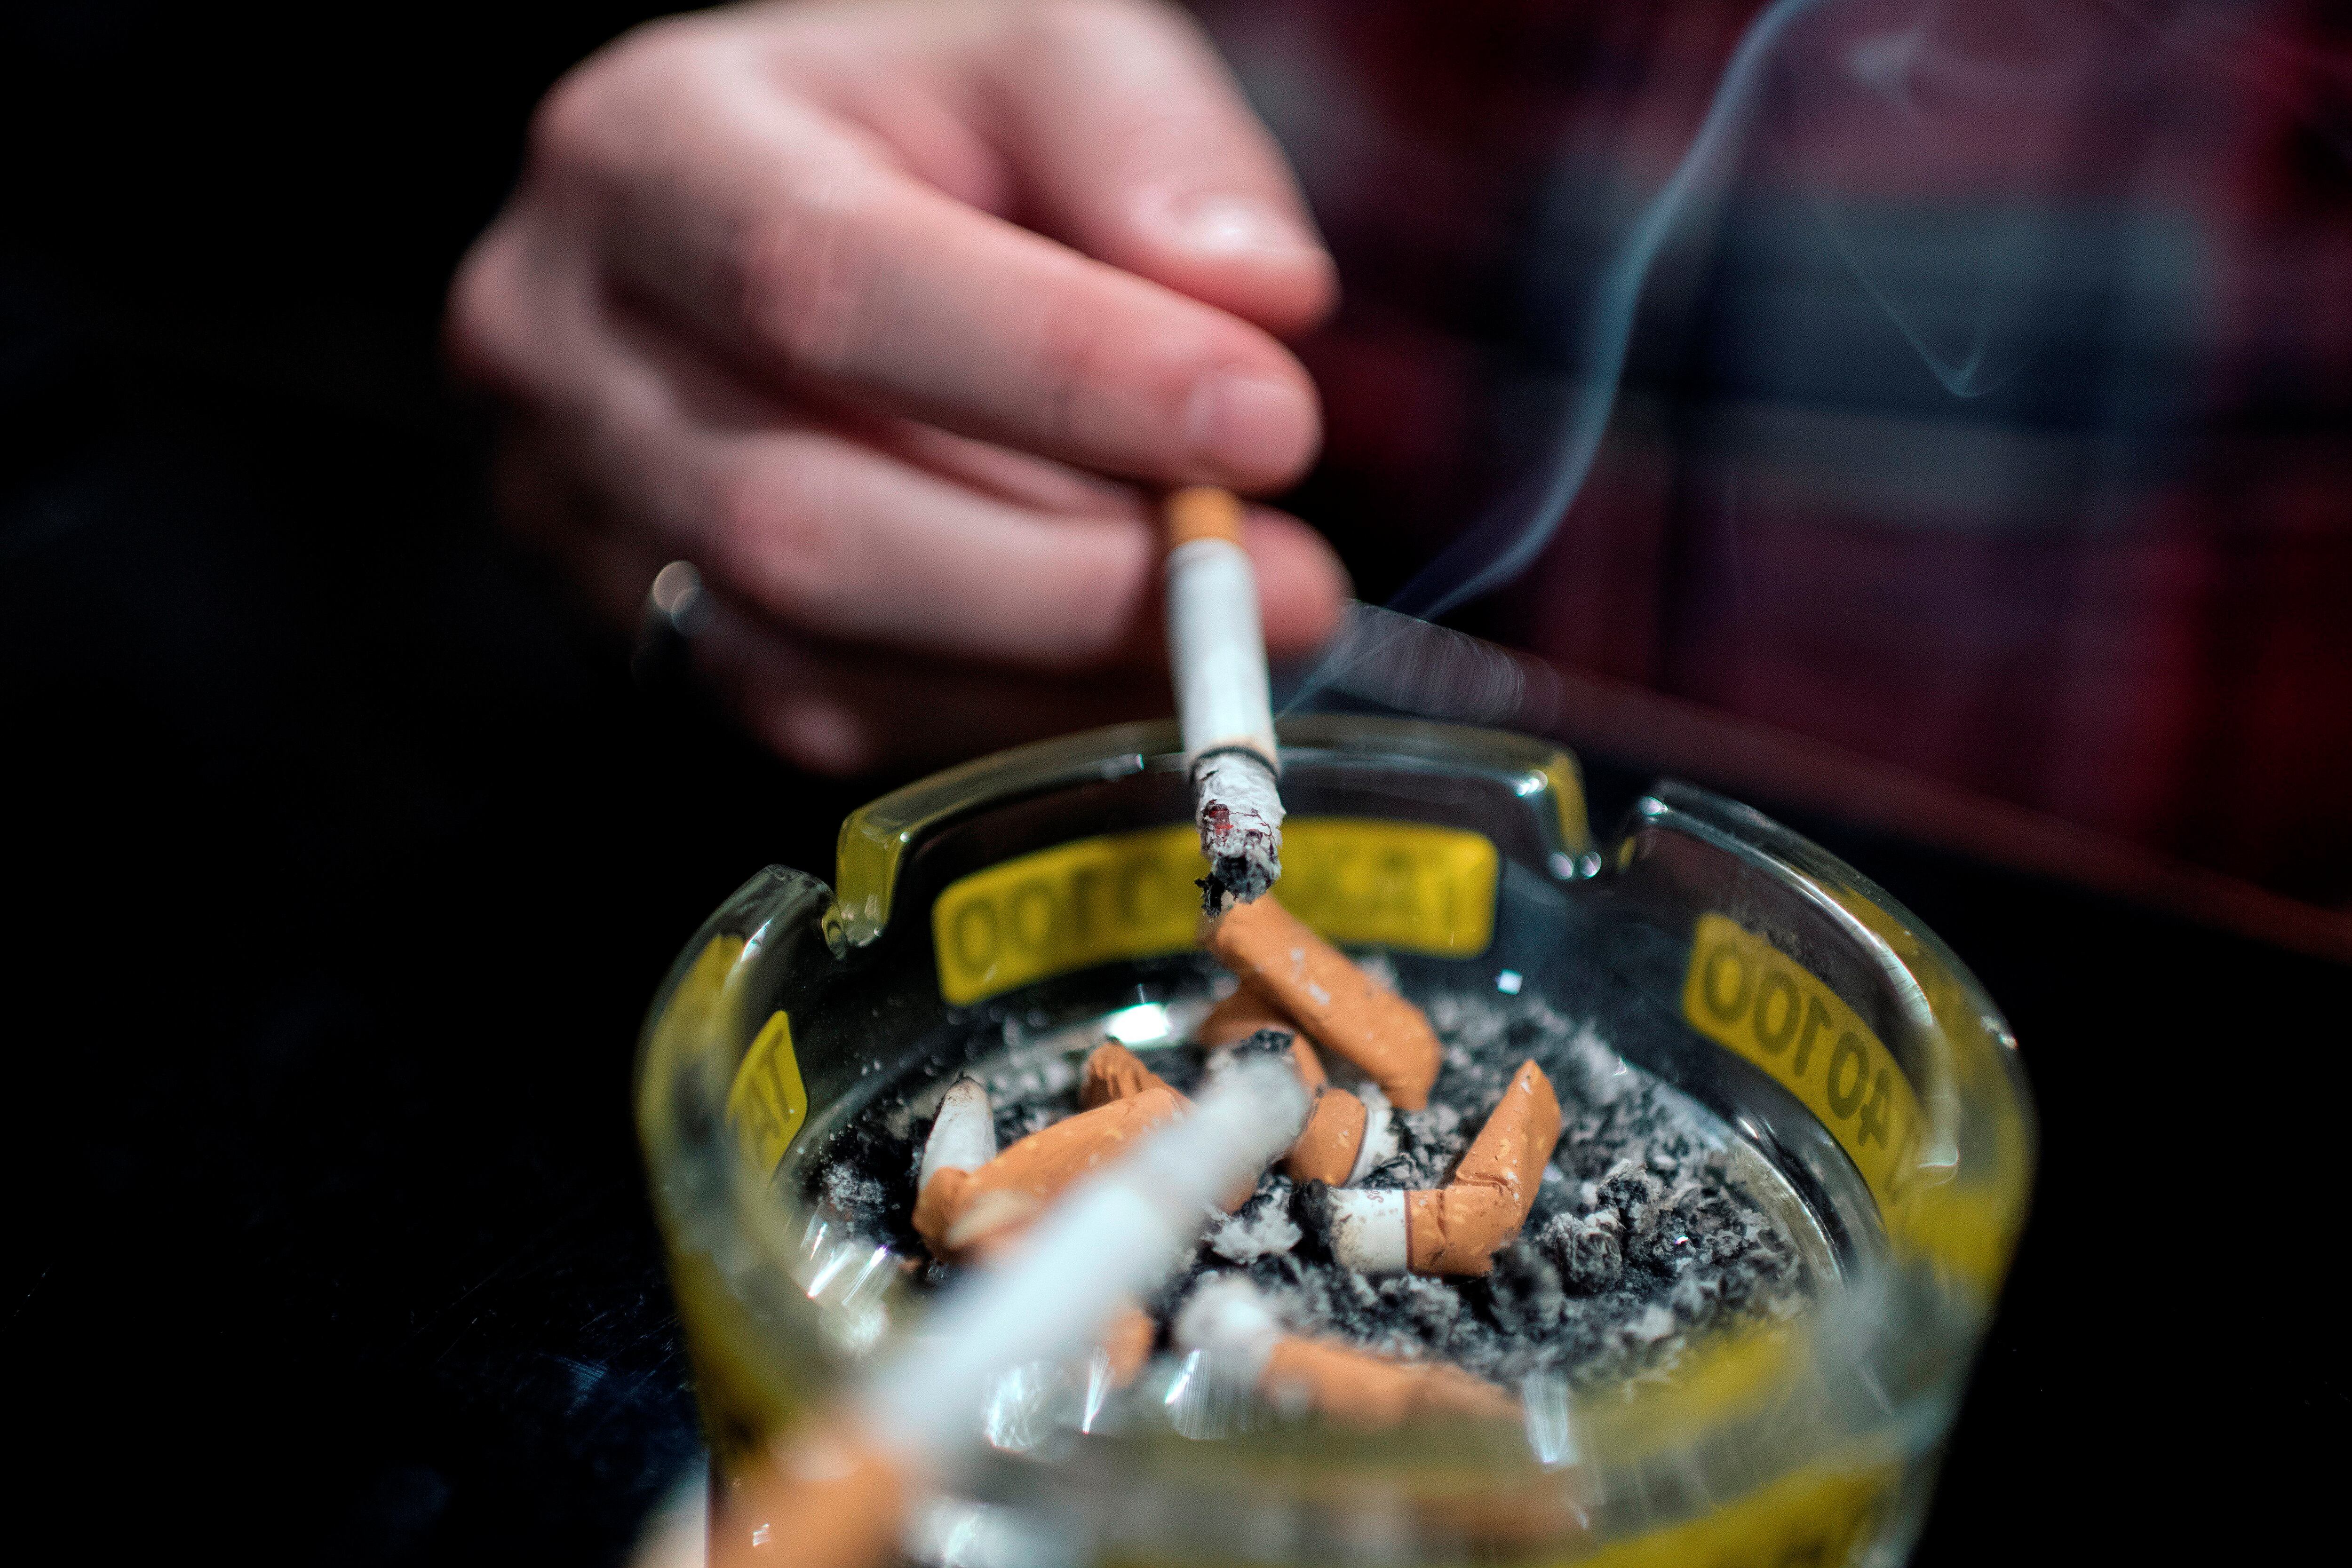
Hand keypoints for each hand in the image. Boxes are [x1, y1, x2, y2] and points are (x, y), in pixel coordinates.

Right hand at [450, 0, 1346, 773]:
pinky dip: (999, 711)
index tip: (1265, 420)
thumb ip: (1151, 140)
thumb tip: (1259, 297)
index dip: (1060, 372)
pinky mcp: (650, 628)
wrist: (768, 212)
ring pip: (811, 648)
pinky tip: (1116, 666)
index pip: (831, 282)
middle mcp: (571, 341)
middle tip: (1276, 582)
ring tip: (1223, 624)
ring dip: (1048, 661)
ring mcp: (589, 508)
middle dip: (1067, 575)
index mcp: (650, 148)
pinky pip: (826, 718)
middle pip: (799, 512)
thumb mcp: (1038, 47)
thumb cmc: (915, 131)